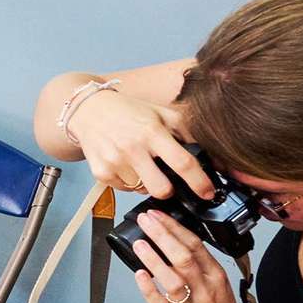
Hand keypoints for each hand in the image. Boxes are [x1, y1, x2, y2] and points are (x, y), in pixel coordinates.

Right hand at [67, 88, 211, 198]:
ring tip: (142, 165)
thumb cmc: (129, 111)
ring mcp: (114, 162)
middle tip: (168, 179)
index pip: (182, 163)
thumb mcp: (162, 114)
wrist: (88, 110)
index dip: (199, 182)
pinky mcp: (100, 173)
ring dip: (148, 183)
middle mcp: (132, 148)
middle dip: (170, 189)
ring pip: (142, 190)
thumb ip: (187, 132)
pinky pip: (125, 189)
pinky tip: (126, 165)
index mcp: (152, 131)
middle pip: (162, 189)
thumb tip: (214, 155)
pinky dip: (130, 182)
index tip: (208, 192)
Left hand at [129, 211, 260, 302]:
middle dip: (163, 235)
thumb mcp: (217, 285)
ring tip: (140, 243)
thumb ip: (198, 265)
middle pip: (183, 257)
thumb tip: (173, 242)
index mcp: (214, 276)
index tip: (158, 215)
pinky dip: (150, 289)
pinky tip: (139, 276)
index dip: (174, 227)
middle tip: (145, 221)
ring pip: (173, 279)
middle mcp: (203, 289)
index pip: (194, 244)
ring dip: (154, 259)